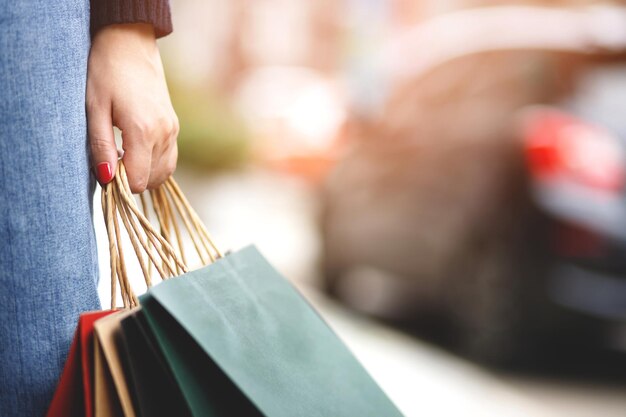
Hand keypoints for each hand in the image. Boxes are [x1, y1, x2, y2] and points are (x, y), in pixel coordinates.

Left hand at [87, 23, 178, 192]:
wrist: (130, 44)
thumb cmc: (106, 73)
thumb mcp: (95, 109)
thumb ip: (101, 147)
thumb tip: (107, 180)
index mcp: (143, 131)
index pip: (138, 181)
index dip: (120, 184)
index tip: (105, 168)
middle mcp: (164, 134)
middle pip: (151, 180)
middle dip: (131, 179)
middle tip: (111, 160)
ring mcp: (173, 130)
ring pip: (163, 173)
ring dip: (143, 173)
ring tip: (122, 155)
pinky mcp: (174, 126)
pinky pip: (169, 160)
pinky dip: (154, 165)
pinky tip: (136, 151)